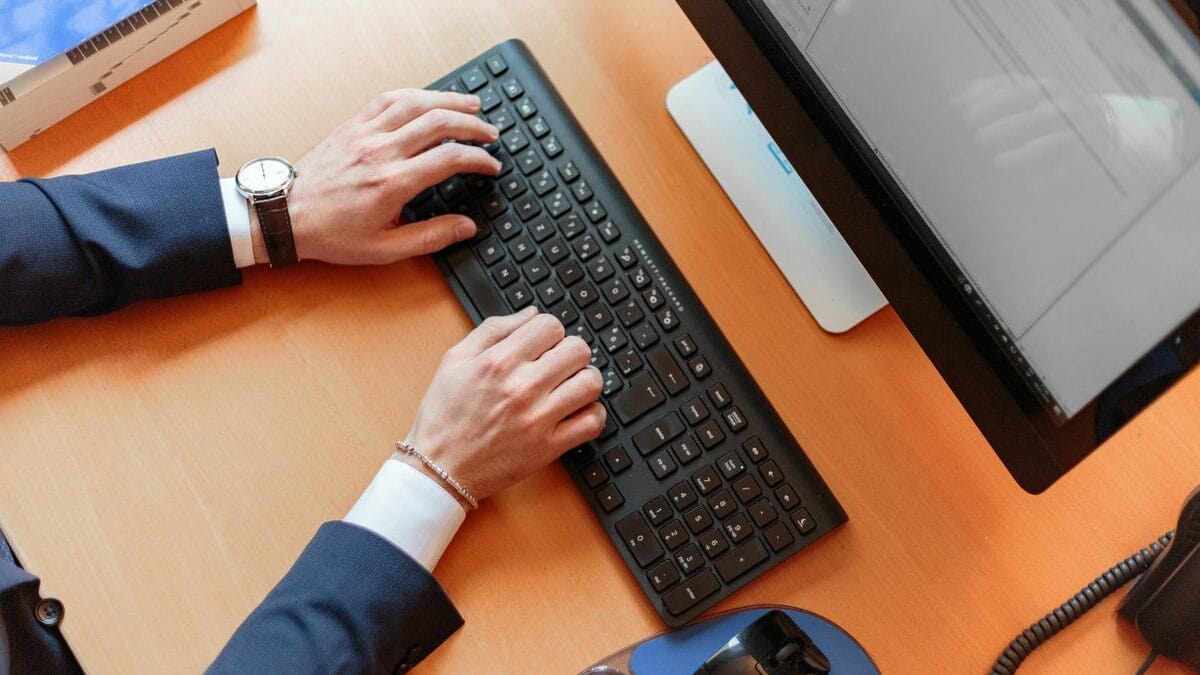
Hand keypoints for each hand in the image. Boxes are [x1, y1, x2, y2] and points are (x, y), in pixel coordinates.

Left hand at [259, 89, 501, 264]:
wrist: (286, 215)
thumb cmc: (331, 234)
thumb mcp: (384, 249)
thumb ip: (430, 237)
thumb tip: (466, 227)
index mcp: (393, 184)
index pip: (450, 159)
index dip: (479, 159)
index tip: (491, 166)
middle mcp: (381, 152)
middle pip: (439, 122)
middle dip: (473, 125)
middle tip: (491, 134)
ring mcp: (365, 134)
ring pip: (416, 102)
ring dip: (449, 100)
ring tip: (472, 105)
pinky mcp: (352, 126)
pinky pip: (388, 99)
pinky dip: (414, 94)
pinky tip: (430, 97)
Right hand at [402, 307, 606, 507]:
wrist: (438, 468)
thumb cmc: (443, 415)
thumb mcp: (455, 360)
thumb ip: (493, 329)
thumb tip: (531, 313)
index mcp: (498, 362)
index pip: (550, 326)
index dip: (550, 332)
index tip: (544, 344)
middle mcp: (521, 387)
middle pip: (578, 350)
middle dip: (571, 352)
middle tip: (559, 364)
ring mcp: (537, 419)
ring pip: (590, 383)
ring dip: (585, 379)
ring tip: (571, 386)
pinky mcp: (548, 448)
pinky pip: (592, 422)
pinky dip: (592, 413)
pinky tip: (576, 411)